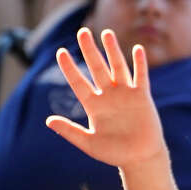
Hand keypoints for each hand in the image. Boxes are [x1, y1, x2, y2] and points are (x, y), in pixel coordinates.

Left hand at [48, 28, 166, 170]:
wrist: (140, 158)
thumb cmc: (114, 153)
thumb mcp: (89, 143)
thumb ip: (70, 131)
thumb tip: (48, 121)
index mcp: (94, 105)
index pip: (78, 82)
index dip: (69, 68)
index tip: (61, 52)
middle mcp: (108, 95)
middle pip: (97, 68)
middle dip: (90, 50)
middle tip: (82, 32)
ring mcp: (125, 94)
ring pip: (118, 67)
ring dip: (112, 50)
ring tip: (106, 33)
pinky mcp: (142, 97)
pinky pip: (140, 77)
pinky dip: (139, 64)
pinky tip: (136, 50)